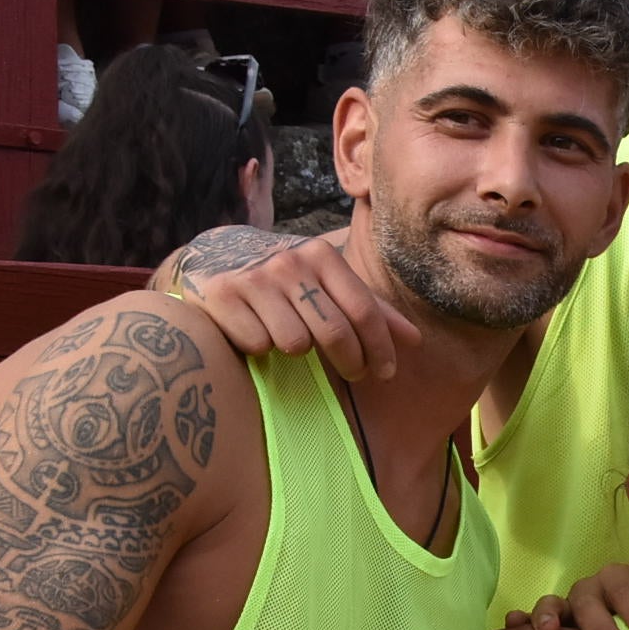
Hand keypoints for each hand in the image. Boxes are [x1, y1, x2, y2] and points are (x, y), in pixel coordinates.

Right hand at [169, 229, 419, 381]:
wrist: (214, 256)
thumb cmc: (285, 280)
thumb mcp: (327, 283)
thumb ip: (370, 310)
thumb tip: (414, 340)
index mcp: (321, 256)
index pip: (363, 310)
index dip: (380, 347)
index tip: (386, 372)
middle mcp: (289, 263)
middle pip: (334, 332)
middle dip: (351, 362)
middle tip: (354, 373)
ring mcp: (254, 278)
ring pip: (294, 344)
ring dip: (296, 352)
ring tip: (288, 338)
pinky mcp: (221, 296)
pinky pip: (257, 344)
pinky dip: (259, 348)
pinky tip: (254, 332)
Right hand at [509, 556, 628, 629]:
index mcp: (623, 580)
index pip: (627, 588)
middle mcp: (593, 590)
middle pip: (590, 600)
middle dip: (603, 629)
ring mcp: (568, 606)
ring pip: (555, 603)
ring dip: (549, 614)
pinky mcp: (550, 623)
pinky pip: (529, 618)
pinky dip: (521, 619)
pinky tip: (513, 624)